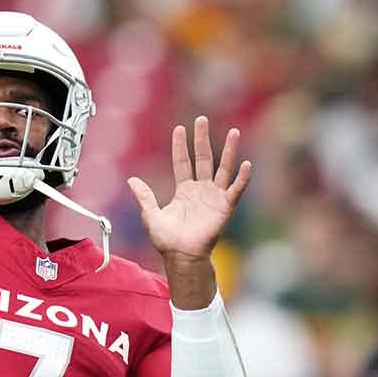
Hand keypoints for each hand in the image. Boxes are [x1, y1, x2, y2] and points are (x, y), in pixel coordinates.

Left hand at [127, 117, 252, 263]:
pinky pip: (235, 189)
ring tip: (234, 132)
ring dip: (229, 150)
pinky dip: (241, 178)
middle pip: (204, 158)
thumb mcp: (151, 216)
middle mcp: (201, 189)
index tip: (179, 129)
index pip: (182, 162)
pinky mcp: (225, 207)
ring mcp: (214, 197)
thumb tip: (131, 180)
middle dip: (202, 139)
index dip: (180, 146)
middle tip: (202, 120)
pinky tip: (246, 164)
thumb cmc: (167, 240)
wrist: (182, 256)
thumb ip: (144, 197)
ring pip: (223, 168)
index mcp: (184, 190)